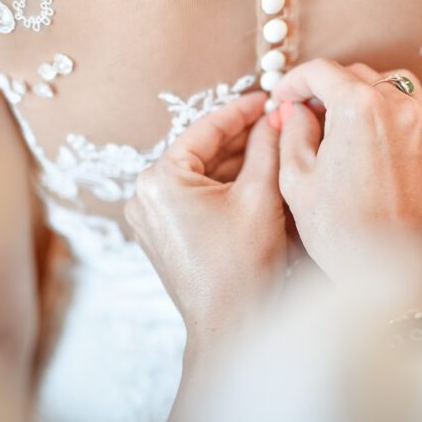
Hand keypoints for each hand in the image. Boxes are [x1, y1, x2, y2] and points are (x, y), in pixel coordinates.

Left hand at [126, 92, 286, 347]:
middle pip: (202, 151)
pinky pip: (195, 196)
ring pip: (201, 174)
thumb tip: (275, 114)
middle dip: (241, 138)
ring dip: (236, 161)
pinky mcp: (162, 234)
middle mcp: (145, 195)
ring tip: (274, 146)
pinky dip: (224, 185)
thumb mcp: (260, 194)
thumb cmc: (242, 265)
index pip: (205, 129)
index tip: (267, 97)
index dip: (241, 110)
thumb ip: (266, 146)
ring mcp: (150, 217)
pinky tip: (256, 175)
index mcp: (159, 179)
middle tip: (277, 120)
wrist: (231, 324)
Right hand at [270, 60, 421, 303]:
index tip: (281, 98)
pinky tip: (365, 137)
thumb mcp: (297, 179)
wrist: (392, 273)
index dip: (294, 81)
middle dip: (324, 87)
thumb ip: (292, 132)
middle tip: (301, 112)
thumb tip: (295, 111)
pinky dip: (385, 110)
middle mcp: (398, 107)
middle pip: (355, 74)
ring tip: (336, 120)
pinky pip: (409, 109)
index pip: (322, 71)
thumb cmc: (341, 231)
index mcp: (360, 107)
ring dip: (359, 92)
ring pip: (388, 84)